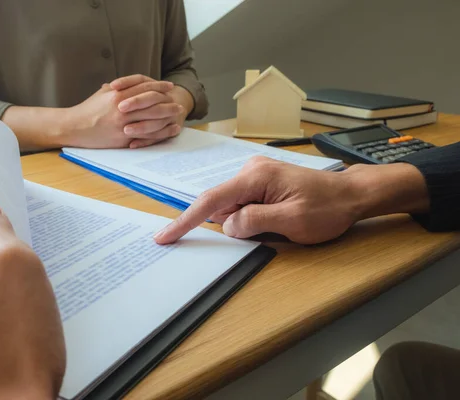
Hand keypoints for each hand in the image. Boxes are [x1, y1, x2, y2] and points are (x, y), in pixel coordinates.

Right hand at [70, 77, 181, 148]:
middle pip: (152, 101)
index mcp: (117, 93)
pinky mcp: (123, 137)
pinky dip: (160, 132)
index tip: (169, 86)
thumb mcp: (102, 93)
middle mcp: (122, 107)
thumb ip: (118, 88)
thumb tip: (132, 84)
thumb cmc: (87, 110)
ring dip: (167, 115)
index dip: (159, 86)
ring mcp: (123, 123)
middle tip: (177, 102)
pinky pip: (147, 134)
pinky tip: (168, 130)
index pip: (144, 86)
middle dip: (167, 101)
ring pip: (152, 117)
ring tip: (177, 114)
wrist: (74, 127)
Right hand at [154, 157, 428, 244]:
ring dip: (246, 222)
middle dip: (234, 224)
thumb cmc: (327, 209)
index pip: (211, 201)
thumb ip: (254, 222)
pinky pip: (243, 204)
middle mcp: (251, 170)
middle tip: (270, 229)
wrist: (351, 195)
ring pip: (232, 207)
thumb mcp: (292, 221)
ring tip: (280, 222)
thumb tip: (227, 226)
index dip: (185, 221)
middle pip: (222, 205)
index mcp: (255, 176)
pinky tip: (275, 218)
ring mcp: (255, 175)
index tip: (165, 236)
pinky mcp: (261, 183)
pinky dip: (250, 217)